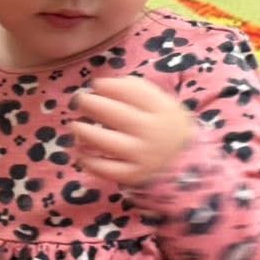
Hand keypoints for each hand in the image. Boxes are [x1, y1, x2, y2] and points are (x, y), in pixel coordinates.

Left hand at [73, 78, 196, 188]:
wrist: (183, 161)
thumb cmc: (163, 126)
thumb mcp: (161, 104)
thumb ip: (136, 90)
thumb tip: (100, 84)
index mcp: (163, 110)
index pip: (134, 92)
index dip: (110, 86)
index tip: (95, 84)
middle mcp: (153, 132)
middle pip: (117, 115)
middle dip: (92, 104)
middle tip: (79, 100)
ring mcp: (142, 155)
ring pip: (106, 143)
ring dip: (84, 132)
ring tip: (75, 126)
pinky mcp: (132, 175)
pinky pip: (104, 169)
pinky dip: (87, 160)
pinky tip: (80, 151)